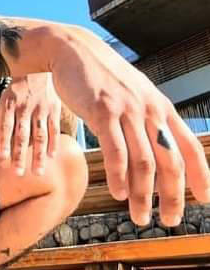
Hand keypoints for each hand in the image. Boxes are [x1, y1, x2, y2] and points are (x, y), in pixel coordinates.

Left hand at [0, 73, 60, 175]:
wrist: (40, 67)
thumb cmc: (18, 88)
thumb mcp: (4, 101)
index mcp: (9, 105)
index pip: (6, 127)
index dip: (4, 142)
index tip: (3, 158)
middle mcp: (25, 107)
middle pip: (22, 135)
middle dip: (20, 155)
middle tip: (19, 173)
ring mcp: (40, 108)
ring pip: (39, 135)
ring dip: (38, 155)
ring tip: (38, 172)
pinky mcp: (54, 109)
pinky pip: (54, 128)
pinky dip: (53, 143)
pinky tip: (52, 156)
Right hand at [50, 27, 209, 226]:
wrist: (74, 49)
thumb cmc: (100, 74)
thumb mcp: (132, 93)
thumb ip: (144, 116)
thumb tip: (152, 144)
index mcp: (160, 106)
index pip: (190, 146)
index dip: (201, 175)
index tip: (203, 199)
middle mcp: (149, 110)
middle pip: (170, 161)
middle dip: (172, 196)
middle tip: (169, 220)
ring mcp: (127, 110)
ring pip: (144, 162)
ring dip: (144, 195)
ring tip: (140, 216)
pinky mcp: (102, 111)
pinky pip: (115, 150)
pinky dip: (119, 176)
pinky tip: (118, 193)